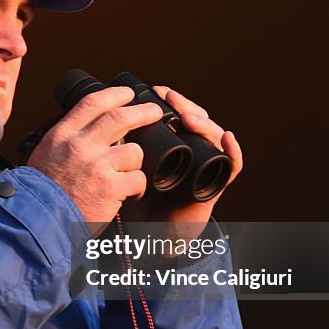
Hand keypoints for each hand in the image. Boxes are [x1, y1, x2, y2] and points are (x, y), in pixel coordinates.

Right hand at [28, 86, 162, 235]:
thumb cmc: (41, 192)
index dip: (114, 94)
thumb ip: (67, 140)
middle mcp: (79, 145)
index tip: (128, 93)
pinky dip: (138, 188)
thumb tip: (88, 129)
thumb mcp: (46, 154)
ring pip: (134, 152)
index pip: (92, 103)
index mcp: (62, 135)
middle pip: (119, 118)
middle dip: (142, 112)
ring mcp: (96, 165)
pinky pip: (137, 180)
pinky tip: (132, 194)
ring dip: (136, 163)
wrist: (38, 221)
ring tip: (131, 173)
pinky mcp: (109, 187)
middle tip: (154, 112)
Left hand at [120, 86, 242, 230]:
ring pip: (213, 137)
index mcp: (170, 146)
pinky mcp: (214, 187)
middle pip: (196, 121)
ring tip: (187, 117)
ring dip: (203, 124)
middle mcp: (189, 153)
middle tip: (168, 97)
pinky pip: (231, 167)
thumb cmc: (137, 205)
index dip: (169, 102)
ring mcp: (203, 168)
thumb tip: (96, 126)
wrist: (148, 238)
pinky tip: (227, 139)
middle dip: (184, 105)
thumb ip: (115, 152)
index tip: (154, 90)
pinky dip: (233, 152)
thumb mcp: (123, 172)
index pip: (176, 116)